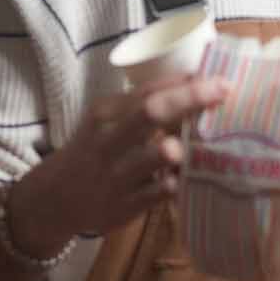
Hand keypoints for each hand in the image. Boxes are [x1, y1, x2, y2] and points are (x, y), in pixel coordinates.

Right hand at [14, 77, 233, 247]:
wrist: (55, 199)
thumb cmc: (94, 150)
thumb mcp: (107, 120)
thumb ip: (143, 103)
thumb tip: (195, 81)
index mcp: (105, 113)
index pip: (148, 89)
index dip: (185, 81)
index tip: (219, 75)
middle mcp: (109, 140)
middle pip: (152, 111)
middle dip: (191, 98)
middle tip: (224, 90)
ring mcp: (117, 174)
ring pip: (159, 154)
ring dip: (185, 144)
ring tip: (206, 140)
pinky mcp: (125, 205)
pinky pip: (163, 191)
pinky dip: (180, 182)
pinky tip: (191, 177)